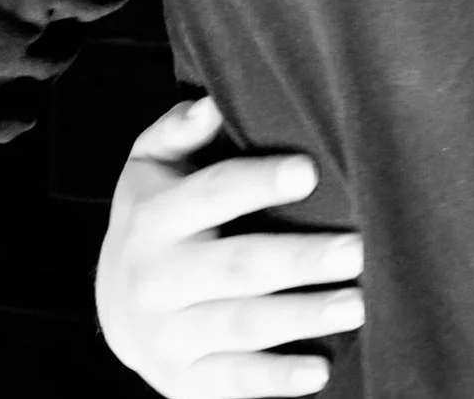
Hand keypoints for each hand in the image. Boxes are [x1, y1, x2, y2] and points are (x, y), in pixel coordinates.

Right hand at [97, 97, 364, 397]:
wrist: (116, 304)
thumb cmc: (158, 215)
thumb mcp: (152, 166)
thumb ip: (179, 130)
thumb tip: (211, 103)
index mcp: (155, 219)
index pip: (210, 196)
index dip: (257, 183)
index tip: (308, 171)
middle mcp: (156, 280)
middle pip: (235, 268)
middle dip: (298, 259)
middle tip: (357, 249)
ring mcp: (168, 336)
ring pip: (240, 327)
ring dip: (301, 317)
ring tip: (356, 304)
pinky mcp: (182, 380)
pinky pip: (231, 383)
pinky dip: (274, 381)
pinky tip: (319, 371)